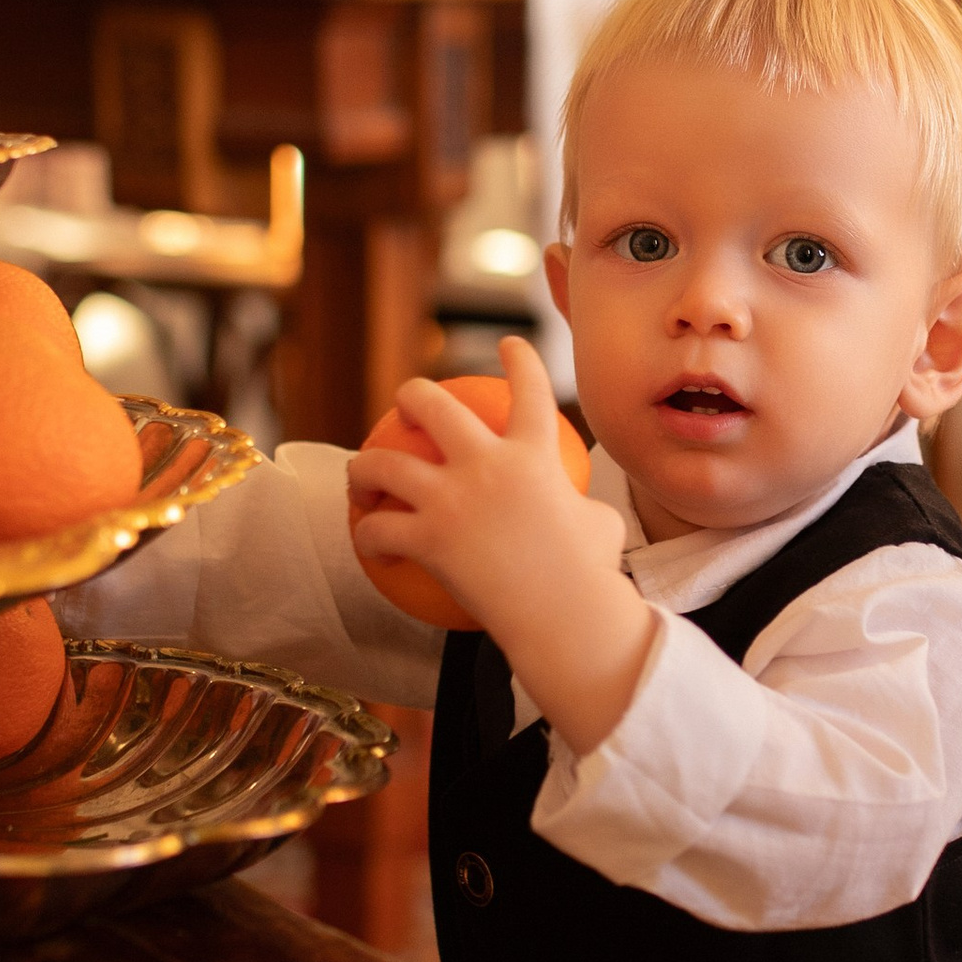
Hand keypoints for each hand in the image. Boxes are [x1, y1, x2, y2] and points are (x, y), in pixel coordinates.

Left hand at [345, 337, 654, 751]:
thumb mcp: (601, 526)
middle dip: (411, 395)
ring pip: (382, 463)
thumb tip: (581, 507)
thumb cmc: (592, 579)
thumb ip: (582, 505)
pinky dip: (367, 536)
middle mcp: (488, 463)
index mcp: (535, 454)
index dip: (520, 359)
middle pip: (432, 405)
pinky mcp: (429, 537)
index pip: (530, 390)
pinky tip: (368, 545)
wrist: (567, 616)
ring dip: (362, 468)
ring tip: (360, 479)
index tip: (508, 344)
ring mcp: (453, 498)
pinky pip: (378, 529)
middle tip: (406, 407)